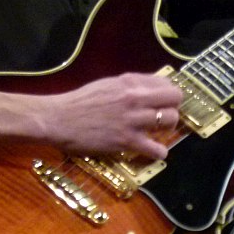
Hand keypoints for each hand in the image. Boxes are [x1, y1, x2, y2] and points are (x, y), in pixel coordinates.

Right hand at [45, 72, 183, 159]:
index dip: (167, 94)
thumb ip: (130, 85)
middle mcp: (135, 97)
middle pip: (174, 98)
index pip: (165, 83)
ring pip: (170, 120)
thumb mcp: (108, 84)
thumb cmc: (80, 101)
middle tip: (163, 117)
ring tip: (159, 134)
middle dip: (172, 107)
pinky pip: (156, 148)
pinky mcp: (126, 140)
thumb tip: (151, 89)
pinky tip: (154, 152)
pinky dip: (159, 152)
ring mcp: (132, 119)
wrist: (59, 119)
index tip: (164, 102)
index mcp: (130, 81)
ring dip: (167, 128)